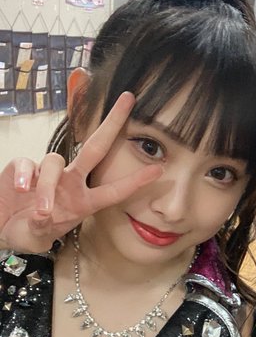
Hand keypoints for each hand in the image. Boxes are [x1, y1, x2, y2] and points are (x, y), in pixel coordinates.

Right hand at [0, 92, 162, 252]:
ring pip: (54, 162)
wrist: (1, 226)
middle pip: (95, 148)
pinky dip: (24, 176)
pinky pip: (26, 164)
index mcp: (83, 202)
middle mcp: (71, 183)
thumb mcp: (37, 236)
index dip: (134, 182)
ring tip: (43, 211)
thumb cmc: (27, 230)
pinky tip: (21, 190)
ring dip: (48, 187)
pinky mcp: (23, 168)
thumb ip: (41, 228)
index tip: (159, 171)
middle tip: (128, 100)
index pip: (114, 191)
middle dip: (112, 124)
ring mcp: (48, 173)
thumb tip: (42, 216)